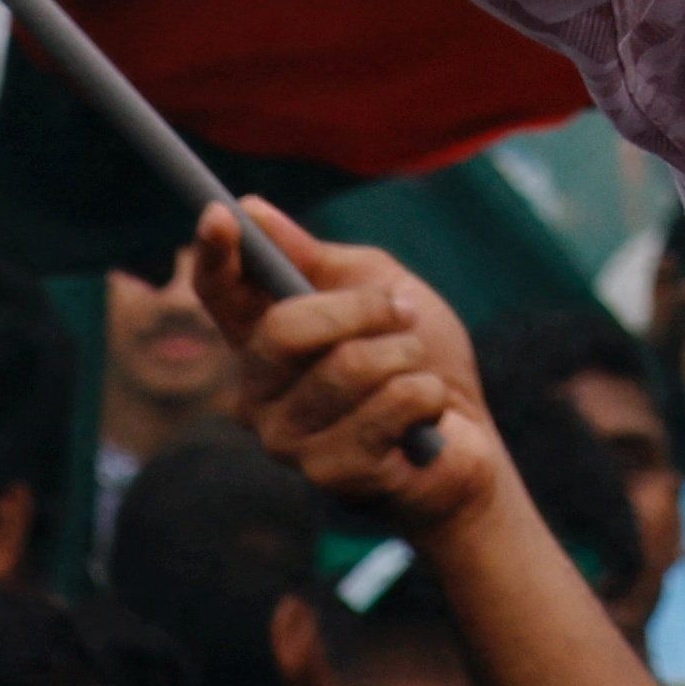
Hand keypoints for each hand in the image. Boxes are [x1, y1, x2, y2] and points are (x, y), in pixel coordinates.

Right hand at [191, 204, 492, 537]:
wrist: (469, 439)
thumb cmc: (418, 357)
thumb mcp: (378, 287)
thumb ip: (317, 257)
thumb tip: (254, 210)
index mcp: (264, 340)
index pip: (219, 294)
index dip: (214, 255)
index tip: (220, 214)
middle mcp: (258, 394)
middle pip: (284, 329)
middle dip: (361, 309)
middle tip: (402, 312)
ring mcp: (287, 441)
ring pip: (347, 367)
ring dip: (405, 356)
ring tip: (417, 370)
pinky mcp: (329, 475)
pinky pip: (386, 409)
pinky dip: (424, 395)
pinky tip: (424, 415)